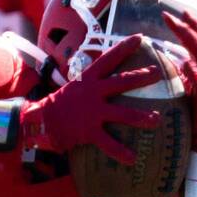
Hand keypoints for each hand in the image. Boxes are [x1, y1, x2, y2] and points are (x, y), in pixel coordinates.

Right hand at [20, 34, 163, 164]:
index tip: (140, 38)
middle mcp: (93, 92)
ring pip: (123, 113)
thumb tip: (103, 82)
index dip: (124, 47)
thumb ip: (90, 85)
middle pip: (122, 81)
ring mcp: (92, 112)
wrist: (39, 122)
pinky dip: (120, 151)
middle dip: (141, 77)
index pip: (108, 58)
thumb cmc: (58, 105)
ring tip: (157, 119)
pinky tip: (132, 158)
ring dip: (141, 116)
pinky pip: (108, 143)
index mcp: (88, 79)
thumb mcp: (74, 88)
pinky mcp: (89, 131)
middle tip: (157, 73)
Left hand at [163, 12, 196, 159]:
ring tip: (178, 28)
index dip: (196, 24)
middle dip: (190, 26)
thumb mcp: (194, 86)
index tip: (182, 11)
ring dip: (191, 40)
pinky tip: (184, 63)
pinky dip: (194, 72)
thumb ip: (190, 69)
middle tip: (173, 14)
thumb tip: (181, 55)